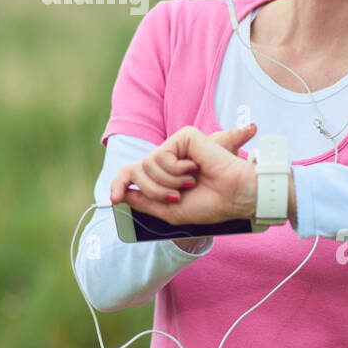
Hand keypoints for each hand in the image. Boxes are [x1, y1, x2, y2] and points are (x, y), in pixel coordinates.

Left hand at [111, 123, 258, 226]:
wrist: (233, 197)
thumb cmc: (208, 204)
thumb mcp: (169, 210)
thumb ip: (144, 202)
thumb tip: (120, 194)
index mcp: (164, 176)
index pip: (132, 174)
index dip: (119, 184)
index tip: (114, 200)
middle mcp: (168, 160)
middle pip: (136, 171)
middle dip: (152, 191)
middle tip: (176, 197)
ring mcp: (175, 147)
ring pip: (147, 165)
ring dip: (166, 183)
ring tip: (189, 184)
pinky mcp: (184, 137)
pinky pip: (161, 156)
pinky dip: (174, 170)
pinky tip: (193, 169)